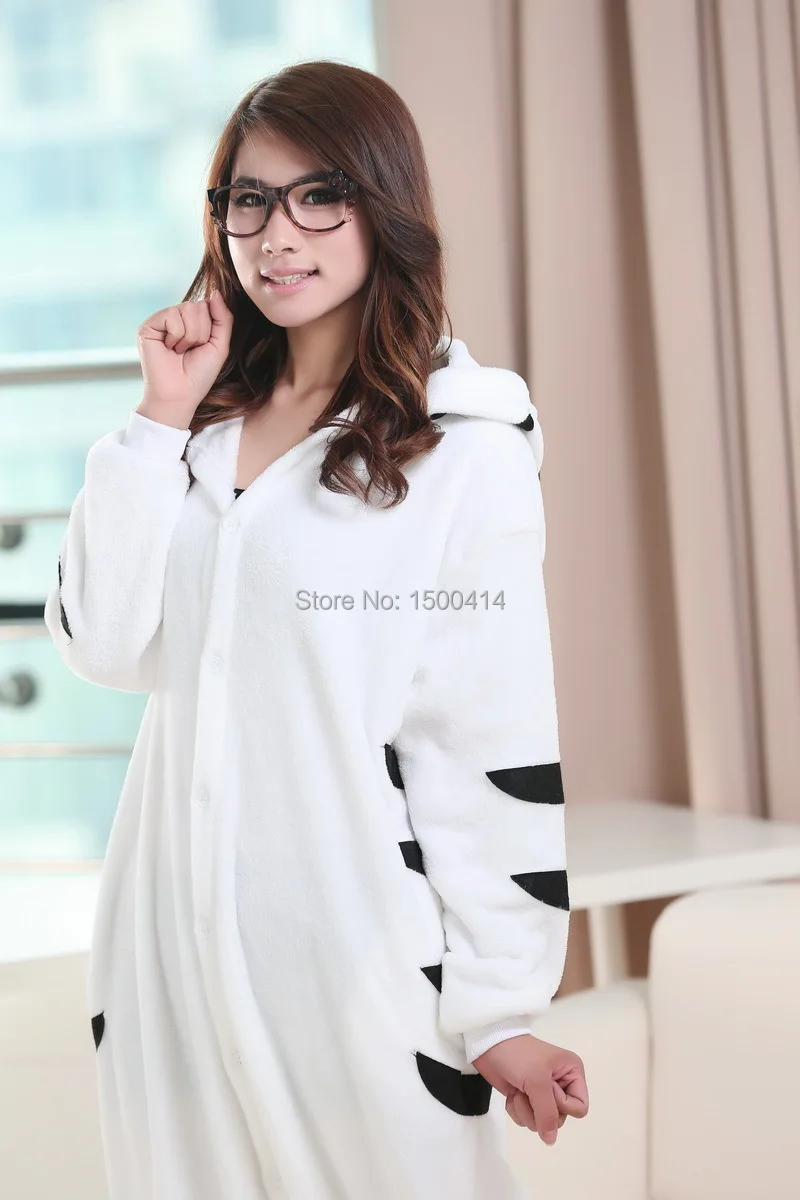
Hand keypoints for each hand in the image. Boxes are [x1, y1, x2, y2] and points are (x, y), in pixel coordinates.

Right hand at [136, 291, 234, 423]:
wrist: (180, 394)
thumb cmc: (199, 375)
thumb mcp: (219, 345)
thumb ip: (222, 318)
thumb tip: (215, 293)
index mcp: (191, 323)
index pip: (207, 306)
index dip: (211, 328)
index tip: (202, 347)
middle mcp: (175, 319)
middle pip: (198, 305)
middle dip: (201, 332)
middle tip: (189, 351)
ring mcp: (161, 321)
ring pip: (187, 308)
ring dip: (190, 335)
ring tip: (180, 351)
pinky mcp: (148, 326)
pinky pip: (172, 315)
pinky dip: (177, 335)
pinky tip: (169, 348)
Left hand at [472, 1034, 588, 1144]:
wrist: (488, 1045)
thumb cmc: (518, 1056)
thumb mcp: (537, 1081)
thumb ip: (547, 1113)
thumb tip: (551, 1140)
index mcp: (572, 1072)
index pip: (579, 1107)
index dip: (562, 1105)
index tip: (548, 1090)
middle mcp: (561, 1084)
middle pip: (559, 1118)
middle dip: (539, 1110)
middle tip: (529, 1090)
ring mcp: (542, 1093)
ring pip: (541, 1123)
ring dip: (525, 1110)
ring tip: (518, 1090)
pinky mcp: (526, 1098)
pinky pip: (526, 1120)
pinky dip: (516, 1109)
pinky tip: (511, 1093)